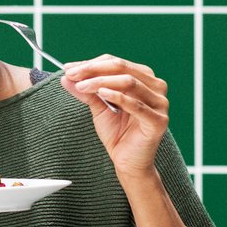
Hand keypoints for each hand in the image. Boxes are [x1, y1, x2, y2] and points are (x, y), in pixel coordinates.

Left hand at [60, 55, 169, 180]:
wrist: (128, 162)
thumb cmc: (117, 133)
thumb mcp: (98, 107)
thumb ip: (86, 91)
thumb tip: (66, 76)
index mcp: (144, 79)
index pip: (116, 63)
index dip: (91, 63)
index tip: (69, 68)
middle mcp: (156, 87)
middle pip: (123, 68)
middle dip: (94, 69)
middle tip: (72, 74)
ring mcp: (160, 103)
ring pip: (129, 82)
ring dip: (101, 81)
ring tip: (82, 85)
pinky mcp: (158, 121)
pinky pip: (136, 105)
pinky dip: (118, 96)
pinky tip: (102, 93)